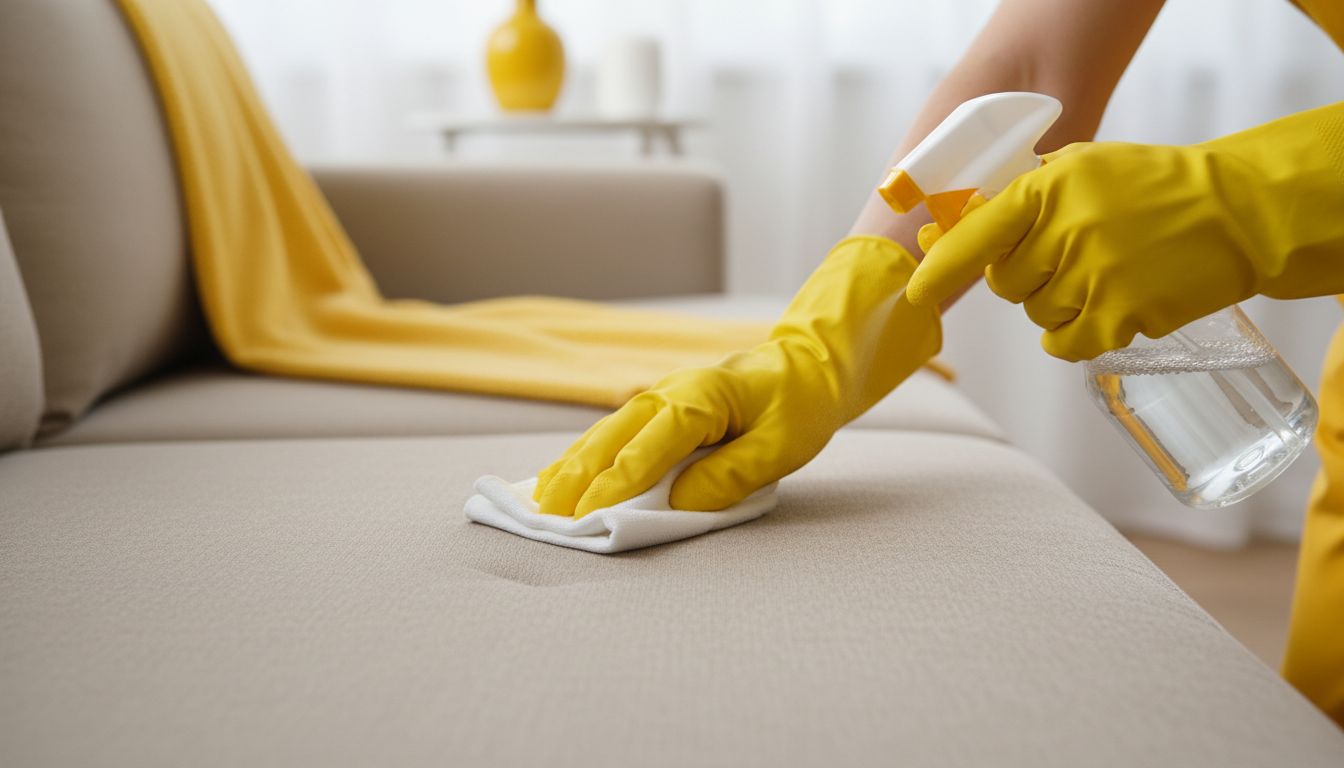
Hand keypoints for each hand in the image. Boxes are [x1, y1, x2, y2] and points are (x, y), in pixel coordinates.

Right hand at [533, 236, 941, 517]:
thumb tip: (680, 502)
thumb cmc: (797, 406)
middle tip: (549, 517)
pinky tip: (559, 477)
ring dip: (571, 467)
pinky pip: (611, 434)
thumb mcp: (782, 446)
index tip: (588, 517)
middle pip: (610, 437)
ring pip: (602, 434)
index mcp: (699, 399)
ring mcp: (658, 397)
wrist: (807, 366)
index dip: (615, 485)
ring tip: (541, 502)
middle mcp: (668, 393)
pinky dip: (583, 456)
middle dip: (577, 478)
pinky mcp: (658, 409)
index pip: (647, 447)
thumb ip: (731, 475)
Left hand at [907, 102, 1343, 360]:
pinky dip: (1073, 334)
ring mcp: (1093, 275)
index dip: (940, 267)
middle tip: (1069, 255)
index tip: (915, 291)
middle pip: (1006, 283)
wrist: (1236, 212)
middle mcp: (1066, 230)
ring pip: (1035, 312)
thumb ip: (1019, 198)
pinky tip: (1104, 308)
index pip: (976, 235)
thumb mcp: (1081, 168)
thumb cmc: (1149, 187)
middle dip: (1026, 276)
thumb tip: (943, 233)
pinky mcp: (1119, 316)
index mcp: (1049, 188)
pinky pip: (1063, 343)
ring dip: (1057, 302)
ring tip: (1103, 271)